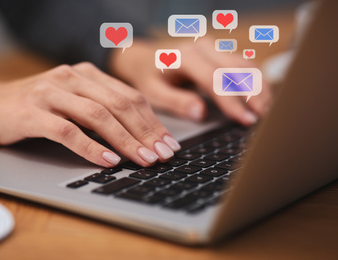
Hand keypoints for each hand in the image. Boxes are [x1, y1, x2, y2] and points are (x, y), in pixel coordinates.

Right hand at [0, 63, 180, 166]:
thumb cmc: (35, 108)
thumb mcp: (73, 102)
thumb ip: (102, 112)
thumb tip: (140, 137)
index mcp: (87, 74)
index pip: (130, 97)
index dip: (153, 121)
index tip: (169, 143)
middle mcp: (71, 78)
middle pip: (120, 105)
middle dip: (146, 132)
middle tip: (164, 155)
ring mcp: (50, 93)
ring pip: (98, 116)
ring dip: (125, 141)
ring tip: (145, 160)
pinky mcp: (31, 113)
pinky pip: (67, 131)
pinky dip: (90, 147)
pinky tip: (109, 161)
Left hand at [110, 38, 271, 125]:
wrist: (146, 59)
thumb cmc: (149, 78)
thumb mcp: (154, 93)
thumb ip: (176, 102)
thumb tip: (200, 113)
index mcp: (184, 56)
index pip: (214, 79)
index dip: (232, 101)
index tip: (246, 119)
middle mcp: (202, 47)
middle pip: (236, 69)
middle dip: (254, 94)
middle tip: (264, 118)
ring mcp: (213, 47)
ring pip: (245, 64)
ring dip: (259, 87)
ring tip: (267, 111)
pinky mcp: (220, 52)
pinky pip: (243, 64)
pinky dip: (256, 81)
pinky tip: (261, 98)